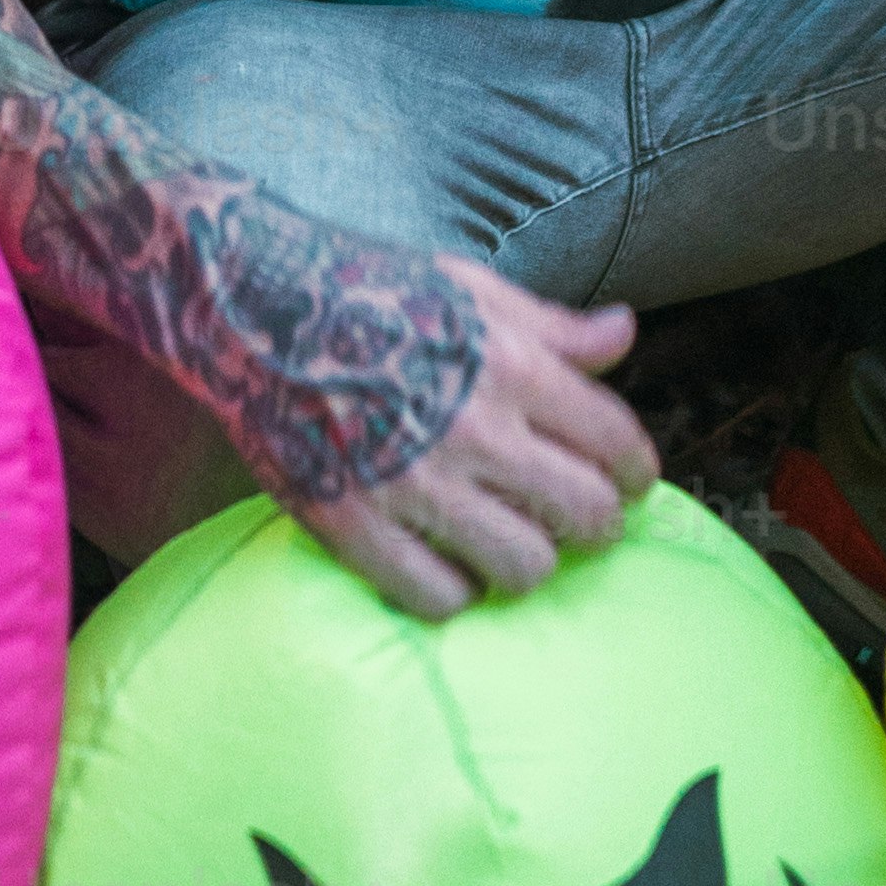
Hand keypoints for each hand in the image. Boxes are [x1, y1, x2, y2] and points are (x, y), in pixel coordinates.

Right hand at [296, 254, 654, 623]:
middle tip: (572, 516)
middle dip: (595, 522)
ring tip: (506, 539)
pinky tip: (443, 558)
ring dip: (527, 559)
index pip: (618, 446)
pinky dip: (453, 588)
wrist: (249, 303)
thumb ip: (553, 325)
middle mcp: (473, 431)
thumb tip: (622, 334)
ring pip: (524, 569)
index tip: (625, 480)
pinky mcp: (352, 525)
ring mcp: (412, 485)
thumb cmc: (367, 287)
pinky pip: (437, 597)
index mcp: (512, 367)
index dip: (636, 472)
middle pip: (586, 518)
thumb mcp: (471, 288)